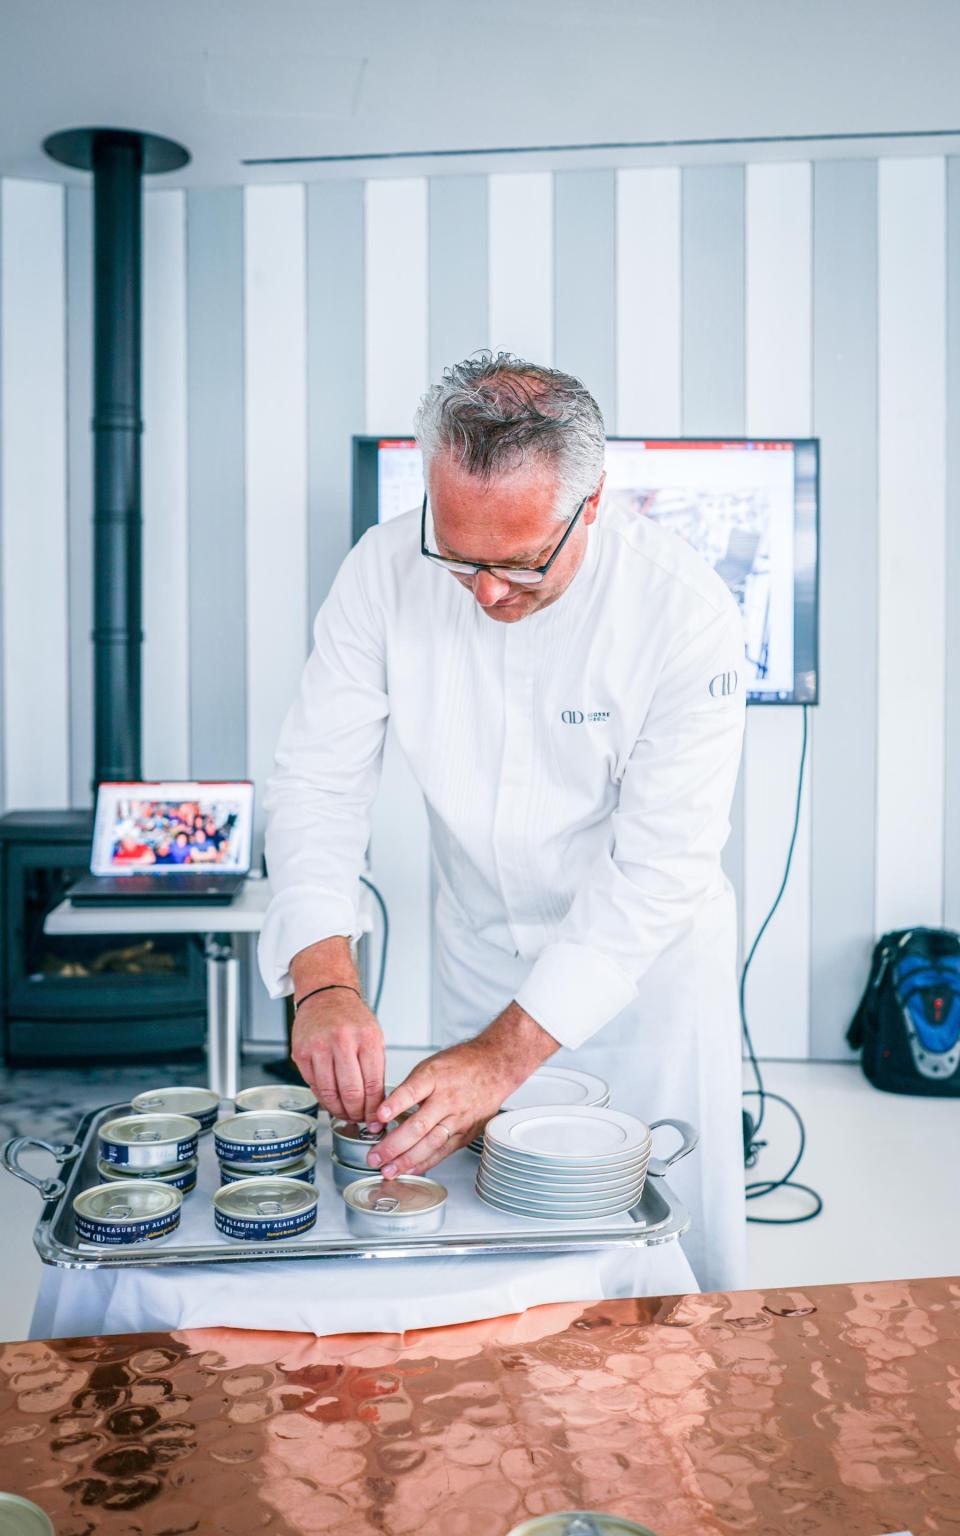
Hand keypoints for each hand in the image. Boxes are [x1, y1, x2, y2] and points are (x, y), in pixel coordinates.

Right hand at [291, 989, 384, 1122]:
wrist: (326, 995)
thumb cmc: (351, 1017)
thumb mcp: (374, 1037)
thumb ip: (375, 1069)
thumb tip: (377, 1104)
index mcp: (366, 1038)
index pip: (372, 1085)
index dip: (374, 1109)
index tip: (375, 1119)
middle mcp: (342, 1041)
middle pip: (351, 1092)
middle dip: (357, 1113)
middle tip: (360, 1119)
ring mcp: (319, 1047)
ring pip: (330, 1093)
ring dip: (339, 1110)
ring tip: (346, 1113)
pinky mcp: (301, 1053)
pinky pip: (314, 1085)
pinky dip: (323, 1097)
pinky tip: (331, 1099)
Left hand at [367, 1004, 557, 1178]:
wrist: (494, 1067)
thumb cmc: (460, 1064)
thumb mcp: (430, 1065)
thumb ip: (409, 1088)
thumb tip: (384, 1112)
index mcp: (435, 1077)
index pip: (412, 1091)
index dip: (394, 1105)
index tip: (378, 1118)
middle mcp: (447, 1099)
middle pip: (418, 1126)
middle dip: (393, 1145)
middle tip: (374, 1156)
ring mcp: (458, 1118)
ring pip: (430, 1143)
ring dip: (406, 1160)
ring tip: (388, 1170)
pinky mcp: (465, 1132)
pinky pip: (443, 1151)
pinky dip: (425, 1162)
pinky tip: (410, 1169)